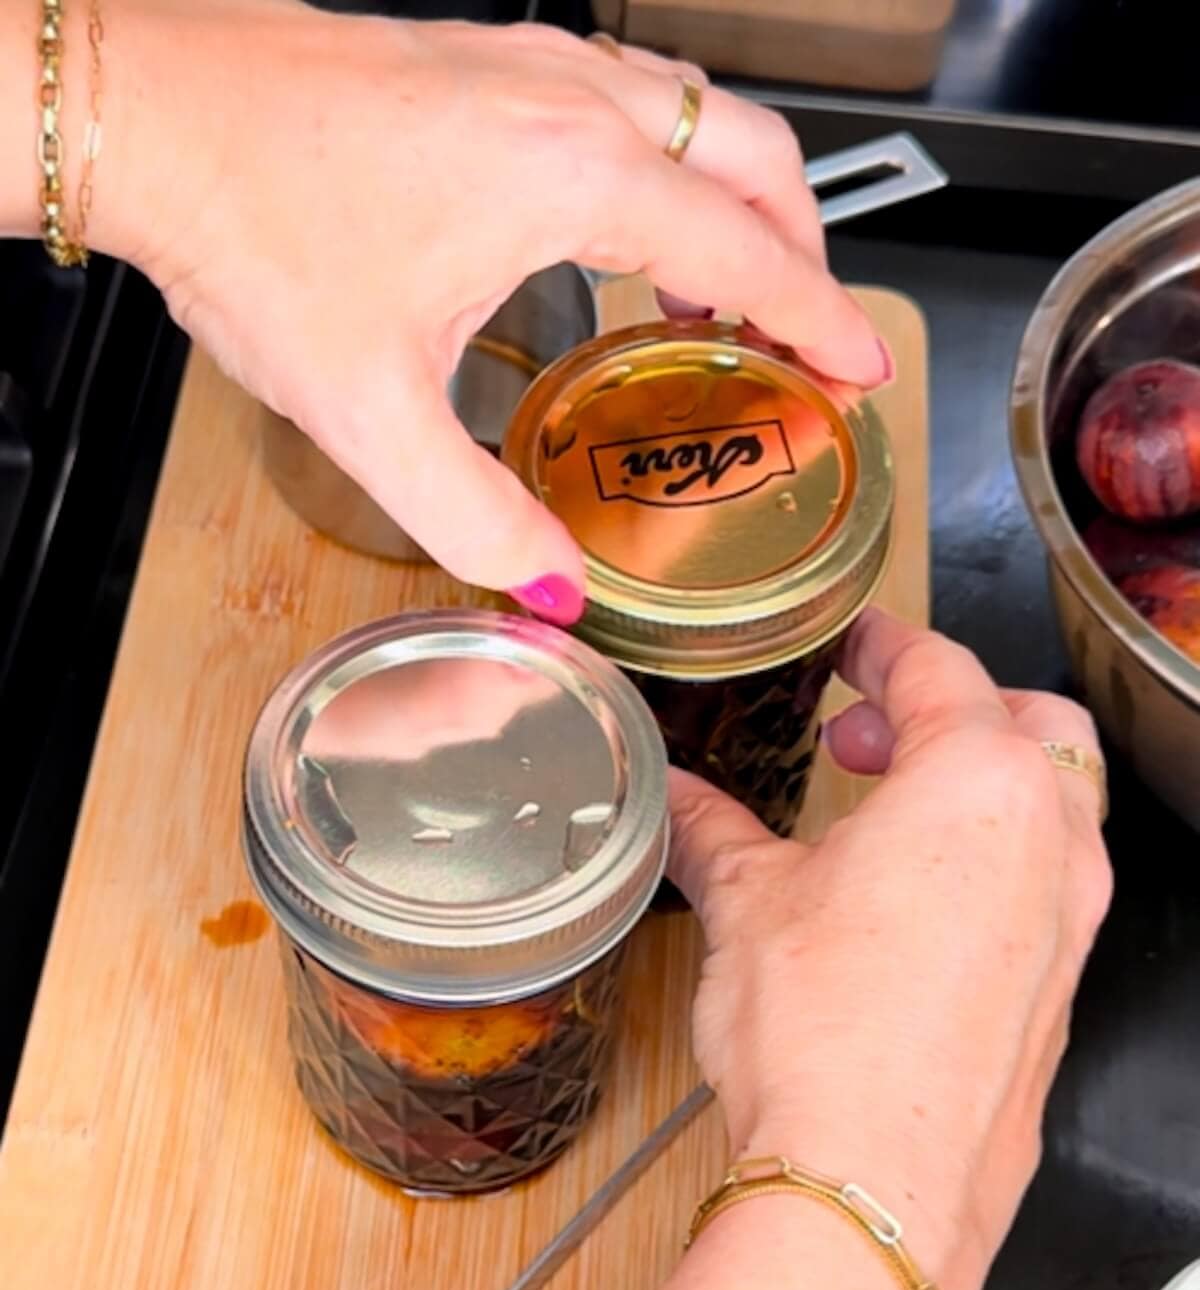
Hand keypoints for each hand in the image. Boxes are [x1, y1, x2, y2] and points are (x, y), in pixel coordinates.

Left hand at [97, 2, 884, 616]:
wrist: (154, 112)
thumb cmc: (250, 224)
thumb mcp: (369, 410)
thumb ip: (474, 513)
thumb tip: (553, 582)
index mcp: (569, 178)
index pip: (747, 252)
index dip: (820, 319)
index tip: (860, 368)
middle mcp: (570, 100)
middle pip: (754, 157)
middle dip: (804, 248)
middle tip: (806, 337)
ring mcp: (531, 62)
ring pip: (698, 113)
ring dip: (740, 197)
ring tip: (726, 298)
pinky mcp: (488, 58)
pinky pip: (631, 97)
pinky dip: (672, 163)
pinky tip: (627, 229)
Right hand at [667, 611, 1112, 1289]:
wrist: (871, 1183)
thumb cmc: (826, 1035)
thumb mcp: (748, 904)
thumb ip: (713, 830)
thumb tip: (675, 797)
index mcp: (981, 783)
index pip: (940, 671)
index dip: (885, 646)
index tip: (857, 644)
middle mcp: (1051, 844)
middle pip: (1028, 726)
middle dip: (948, 711)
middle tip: (864, 733)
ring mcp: (1070, 926)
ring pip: (1050, 811)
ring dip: (974, 792)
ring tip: (881, 819)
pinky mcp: (1058, 997)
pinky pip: (1043, 896)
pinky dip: (990, 869)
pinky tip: (909, 908)